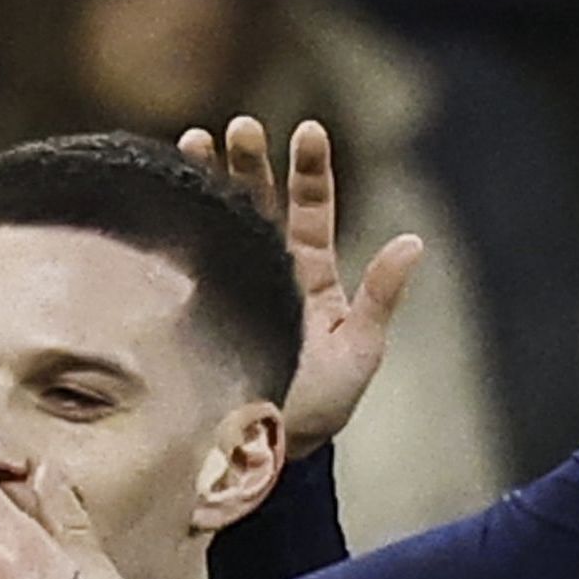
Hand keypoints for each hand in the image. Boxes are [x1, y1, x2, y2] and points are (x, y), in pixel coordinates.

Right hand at [180, 112, 422, 452]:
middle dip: (250, 162)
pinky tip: (164, 192)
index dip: (310, 171)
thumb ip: (380, 298)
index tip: (308, 129)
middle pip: (260, 201)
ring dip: (208, 177)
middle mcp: (268, 269)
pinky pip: (185, 253)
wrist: (267, 451)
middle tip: (241, 127)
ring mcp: (228, 281)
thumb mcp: (359, 352)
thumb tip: (414, 243)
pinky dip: (174, 220)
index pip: (311, 210)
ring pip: (219, 217)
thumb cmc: (320, 408)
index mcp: (310, 275)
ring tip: (194, 139)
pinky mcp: (193, 303)